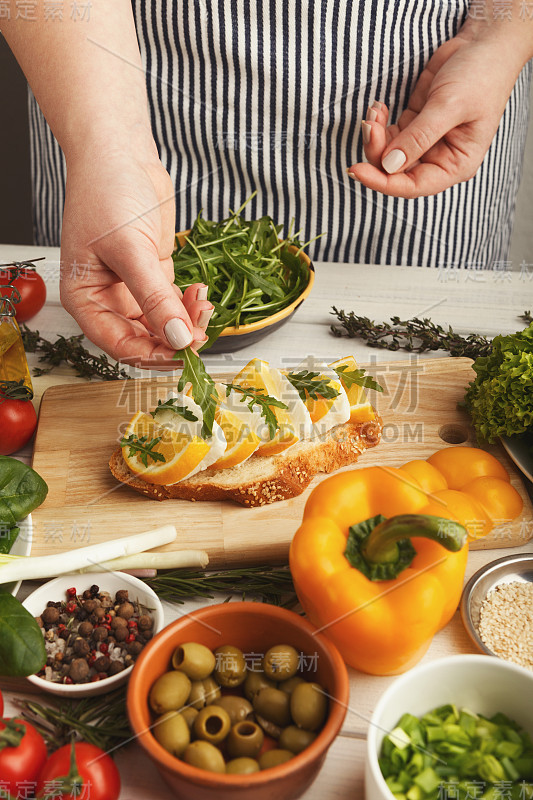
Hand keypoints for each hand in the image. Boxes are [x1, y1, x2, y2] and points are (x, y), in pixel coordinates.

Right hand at [60, 147, 212, 367]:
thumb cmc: (107, 191)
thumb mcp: (131, 249)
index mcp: (86, 299)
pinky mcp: (154, 275)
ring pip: (162, 324)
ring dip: (186, 322)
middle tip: (202, 332)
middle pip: (144, 340)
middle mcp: (107, 299)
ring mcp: (132, 288)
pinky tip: (201, 293)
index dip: (152, 356)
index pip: (119, 345)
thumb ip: (155, 298)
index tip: (183, 353)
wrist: (120, 151)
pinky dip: (188, 304)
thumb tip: (177, 338)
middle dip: (174, 339)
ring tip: (205, 306)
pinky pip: (173, 303)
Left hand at [348, 25, 527, 197]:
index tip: (357, 170)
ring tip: (374, 111)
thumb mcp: (449, 106)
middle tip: (369, 125)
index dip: (383, 182)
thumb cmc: (480, 76)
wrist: (484, 45)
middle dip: (377, 151)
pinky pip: (389, 135)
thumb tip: (389, 165)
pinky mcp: (414, 125)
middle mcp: (439, 159)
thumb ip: (419, 137)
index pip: (413, 185)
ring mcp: (425, 143)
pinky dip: (379, 124)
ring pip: (388, 154)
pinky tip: (379, 107)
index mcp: (455, 165)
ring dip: (376, 136)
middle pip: (396, 171)